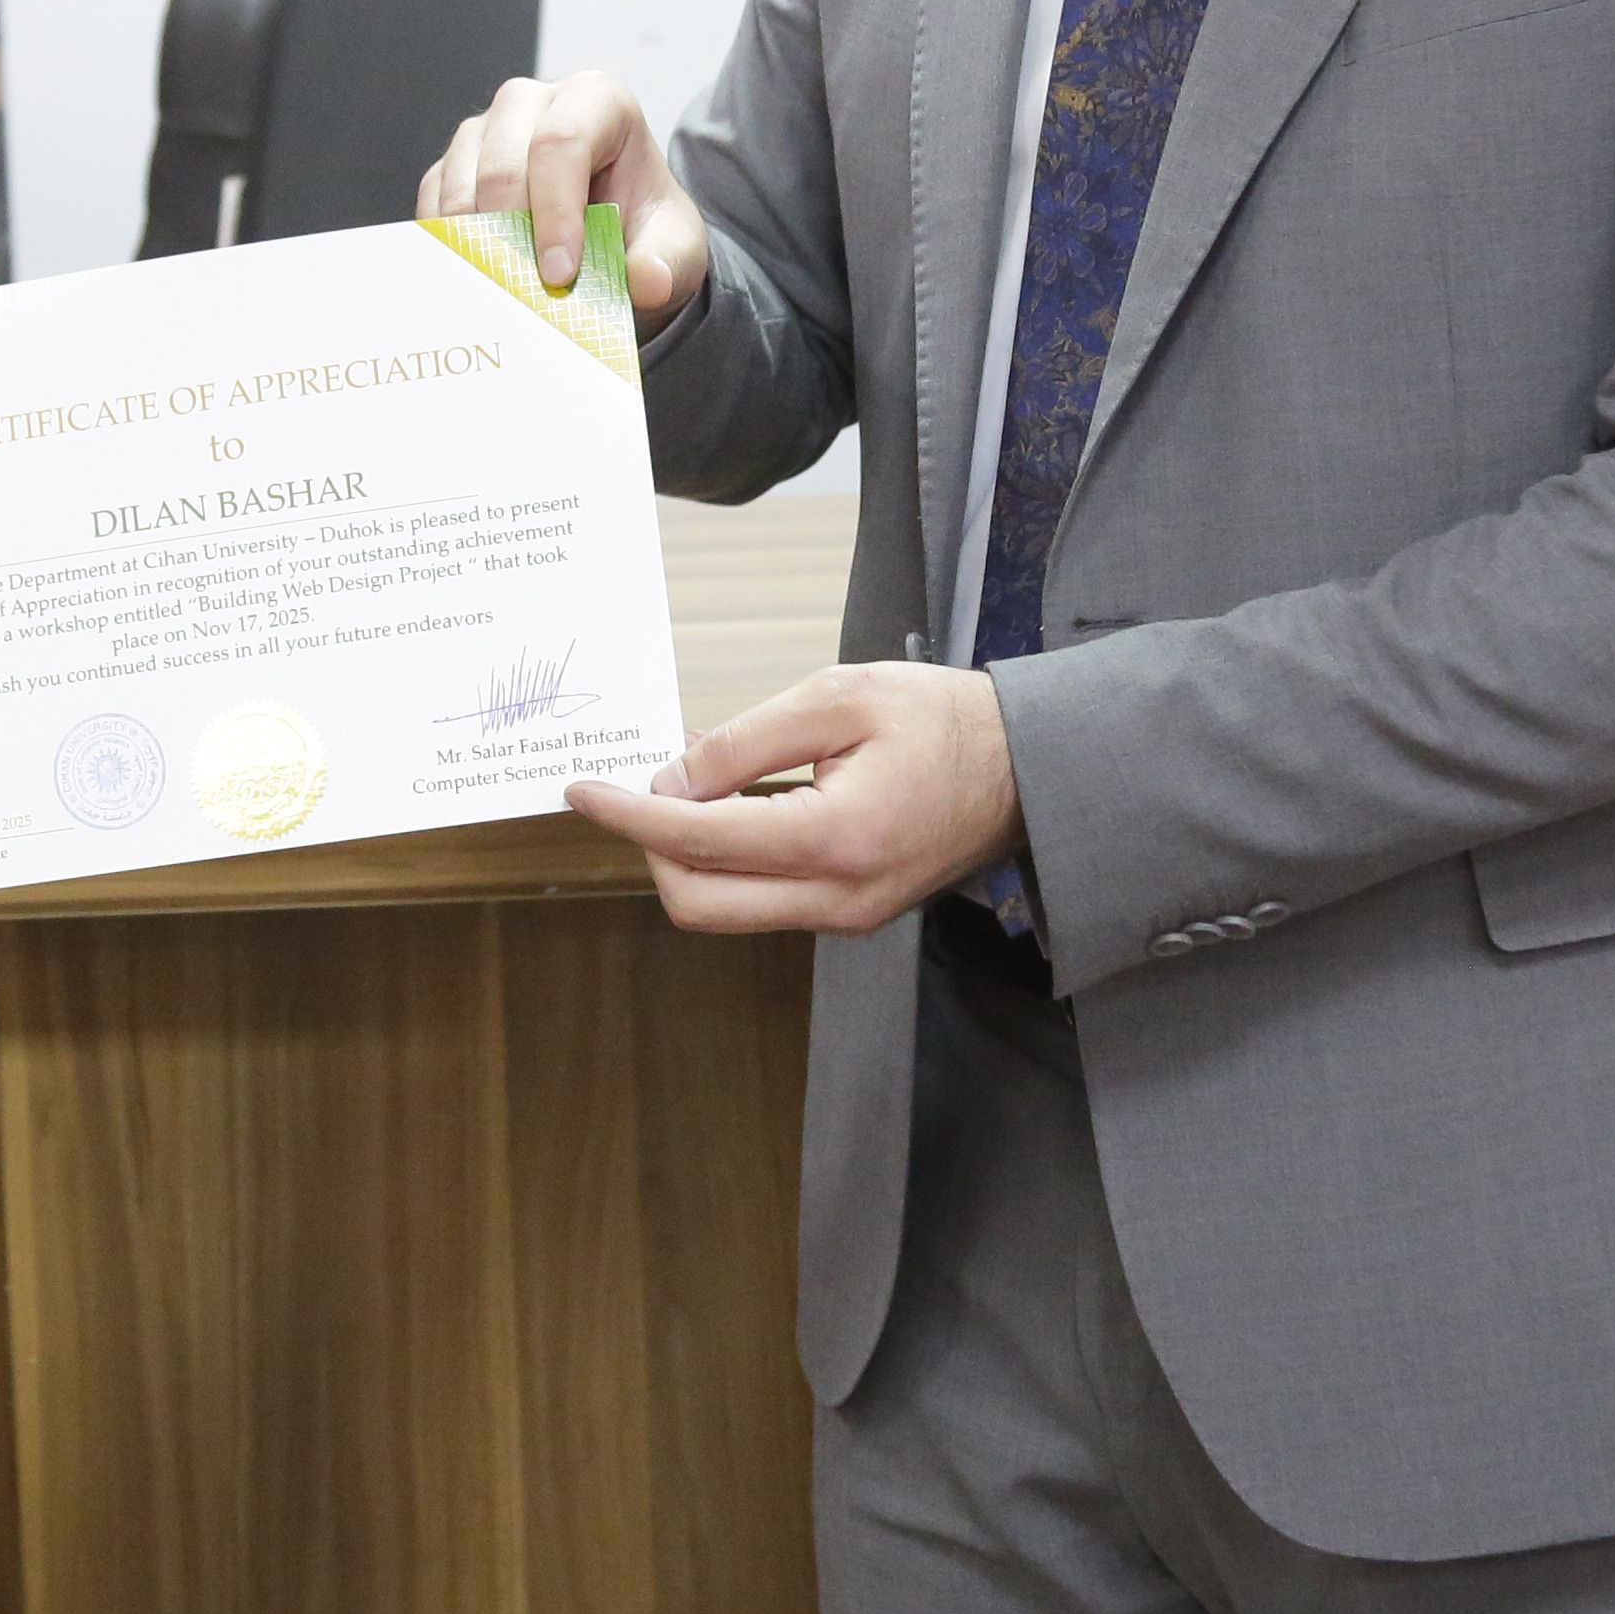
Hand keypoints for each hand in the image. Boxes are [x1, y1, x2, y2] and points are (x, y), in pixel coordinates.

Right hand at [418, 71, 715, 332]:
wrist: (616, 241)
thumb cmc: (646, 230)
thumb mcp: (676, 249)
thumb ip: (668, 263)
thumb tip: (646, 280)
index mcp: (597, 100)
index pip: (563, 141)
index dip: (556, 210)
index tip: (560, 275)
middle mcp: (533, 102)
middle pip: (504, 159)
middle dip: (511, 232)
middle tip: (526, 292)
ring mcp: (486, 130)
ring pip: (461, 178)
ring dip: (476, 241)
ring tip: (501, 290)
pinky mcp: (453, 165)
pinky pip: (434, 199)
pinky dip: (447, 242)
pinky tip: (471, 278)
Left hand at [569, 664, 1018, 935]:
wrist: (1032, 769)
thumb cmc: (946, 719)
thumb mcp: (840, 697)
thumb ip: (746, 742)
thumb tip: (674, 780)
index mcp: (836, 839)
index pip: (697, 841)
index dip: (628, 815)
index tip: (582, 790)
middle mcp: (838, 898)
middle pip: (699, 904)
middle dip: (651, 849)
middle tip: (638, 788)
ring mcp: (847, 916)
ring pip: (729, 909)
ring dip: (689, 855)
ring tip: (687, 784)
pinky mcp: (853, 912)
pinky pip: (766, 899)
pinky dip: (731, 858)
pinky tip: (731, 802)